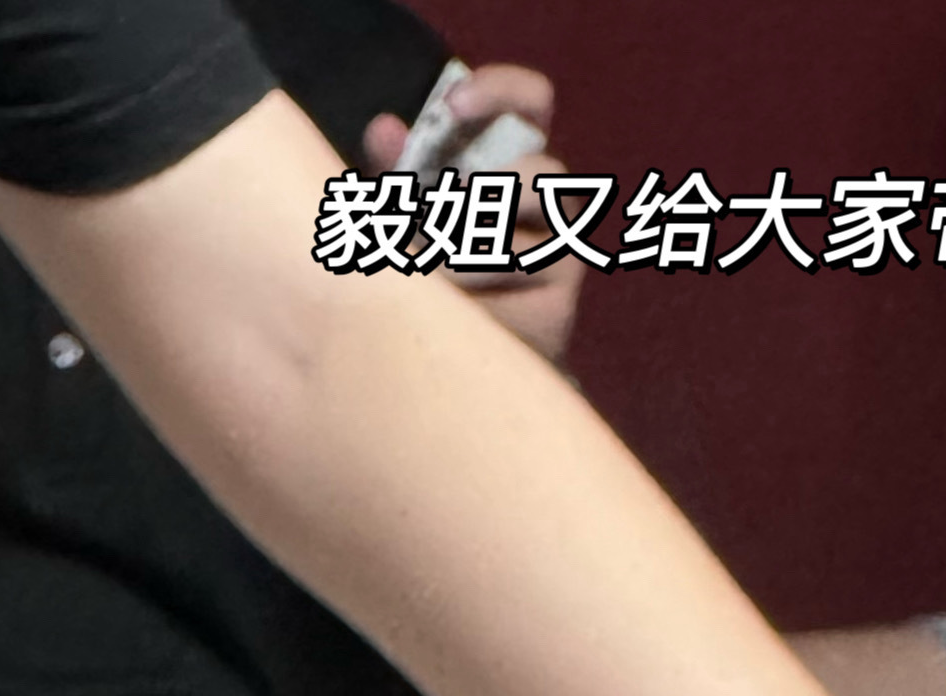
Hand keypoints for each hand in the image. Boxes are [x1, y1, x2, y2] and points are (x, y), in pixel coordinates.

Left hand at [362, 65, 581, 361]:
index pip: (534, 103)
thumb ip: (398, 172)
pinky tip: (440, 318)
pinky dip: (463, 309)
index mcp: (520, 157)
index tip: (451, 105)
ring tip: (420, 276)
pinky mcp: (557, 311)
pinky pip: (507, 303)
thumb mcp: (409, 211)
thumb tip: (383, 130)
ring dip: (455, 261)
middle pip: (540, 173)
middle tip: (433, 217)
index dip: (501, 91)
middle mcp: (553, 200)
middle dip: (480, 194)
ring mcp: (563, 255)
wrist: (463, 355)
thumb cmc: (434, 264)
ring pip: (512, 244)